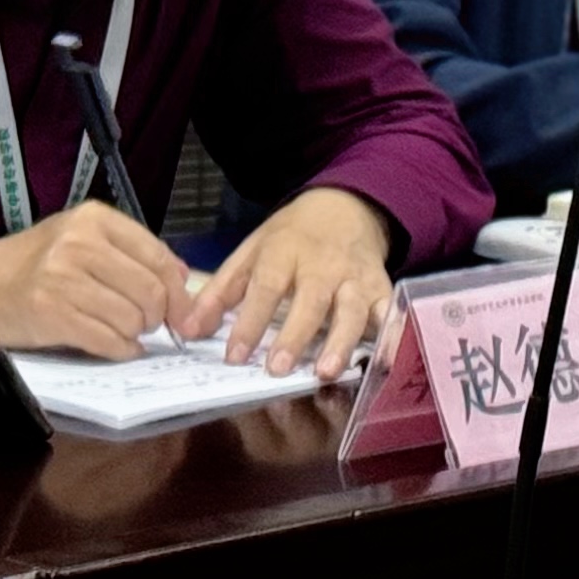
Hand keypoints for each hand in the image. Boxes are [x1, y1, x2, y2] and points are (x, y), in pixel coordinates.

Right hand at [0, 203, 190, 357]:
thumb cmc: (36, 264)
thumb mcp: (81, 239)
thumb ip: (131, 252)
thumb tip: (184, 278)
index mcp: (94, 218)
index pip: (159, 257)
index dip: (178, 292)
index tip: (179, 311)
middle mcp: (79, 242)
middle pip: (150, 291)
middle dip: (156, 316)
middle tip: (144, 323)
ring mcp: (63, 277)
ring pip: (131, 319)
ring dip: (135, 334)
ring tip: (121, 330)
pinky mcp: (51, 313)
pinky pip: (107, 340)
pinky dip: (120, 349)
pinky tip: (115, 345)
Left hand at [185, 186, 396, 380]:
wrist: (347, 207)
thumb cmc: (293, 236)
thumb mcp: (252, 250)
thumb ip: (222, 290)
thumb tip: (189, 328)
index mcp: (284, 252)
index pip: (265, 287)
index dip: (250, 322)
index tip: (235, 355)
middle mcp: (322, 266)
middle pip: (310, 301)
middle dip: (294, 336)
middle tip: (276, 369)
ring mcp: (355, 278)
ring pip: (351, 311)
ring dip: (339, 342)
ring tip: (324, 371)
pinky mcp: (382, 289)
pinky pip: (386, 313)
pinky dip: (388, 335)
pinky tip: (382, 360)